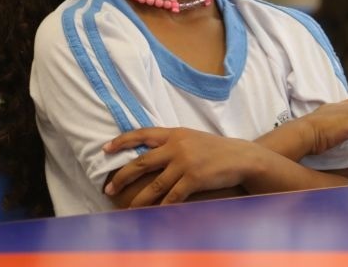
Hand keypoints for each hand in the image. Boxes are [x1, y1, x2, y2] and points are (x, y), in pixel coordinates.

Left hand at [103, 127, 261, 206]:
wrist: (242, 157)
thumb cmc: (216, 149)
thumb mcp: (193, 138)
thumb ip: (173, 143)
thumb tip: (149, 154)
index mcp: (175, 133)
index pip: (142, 134)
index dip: (122, 141)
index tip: (105, 149)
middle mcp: (177, 146)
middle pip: (141, 162)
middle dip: (122, 177)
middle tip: (109, 189)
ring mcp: (185, 163)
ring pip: (153, 185)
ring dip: (138, 200)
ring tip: (128, 208)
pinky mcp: (194, 179)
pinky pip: (172, 197)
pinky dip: (161, 207)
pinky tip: (154, 214)